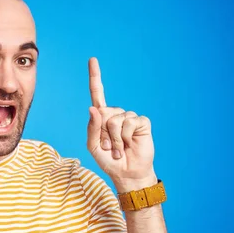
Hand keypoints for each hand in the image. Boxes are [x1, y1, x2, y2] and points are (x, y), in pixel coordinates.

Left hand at [87, 57, 156, 191]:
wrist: (127, 173)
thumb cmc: (109, 160)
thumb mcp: (93, 147)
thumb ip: (92, 128)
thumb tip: (93, 108)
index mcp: (102, 118)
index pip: (97, 94)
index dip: (95, 77)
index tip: (93, 59)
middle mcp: (116, 114)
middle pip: (105, 113)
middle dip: (104, 134)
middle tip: (109, 147)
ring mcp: (130, 117)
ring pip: (116, 120)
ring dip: (115, 139)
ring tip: (119, 148)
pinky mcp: (142, 123)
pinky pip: (130, 123)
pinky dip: (126, 137)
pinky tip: (129, 144)